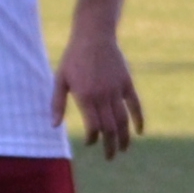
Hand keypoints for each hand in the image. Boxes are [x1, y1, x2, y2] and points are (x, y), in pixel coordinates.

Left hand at [49, 29, 144, 158]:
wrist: (94, 36)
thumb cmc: (73, 58)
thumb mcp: (60, 79)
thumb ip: (57, 103)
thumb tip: (54, 126)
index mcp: (85, 97)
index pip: (93, 127)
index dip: (93, 138)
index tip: (91, 142)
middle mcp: (103, 96)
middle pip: (110, 128)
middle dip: (110, 145)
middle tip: (110, 157)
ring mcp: (117, 90)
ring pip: (123, 120)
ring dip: (124, 138)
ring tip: (124, 149)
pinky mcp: (127, 84)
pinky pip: (135, 106)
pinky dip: (139, 120)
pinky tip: (139, 132)